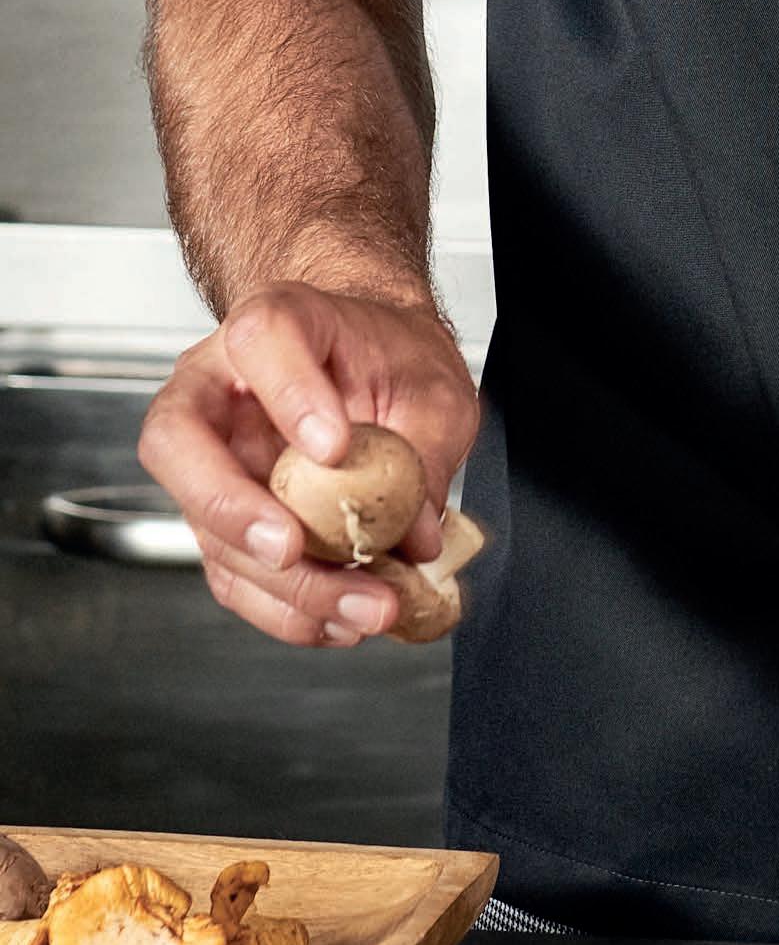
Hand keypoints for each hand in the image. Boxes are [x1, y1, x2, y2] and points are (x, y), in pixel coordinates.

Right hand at [139, 283, 478, 649]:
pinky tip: (338, 619)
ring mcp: (211, 458)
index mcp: (277, 325)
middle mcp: (222, 389)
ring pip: (206, 525)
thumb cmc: (393, 361)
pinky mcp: (224, 522)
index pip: (260, 338)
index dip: (289, 392)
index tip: (336, 445)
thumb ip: (425, 447)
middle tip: (293, 549)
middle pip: (179, 440)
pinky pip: (233, 574)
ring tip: (360, 605)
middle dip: (230, 507)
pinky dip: (285, 609)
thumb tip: (413, 533)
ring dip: (281, 583)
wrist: (375, 370)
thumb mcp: (434, 387)